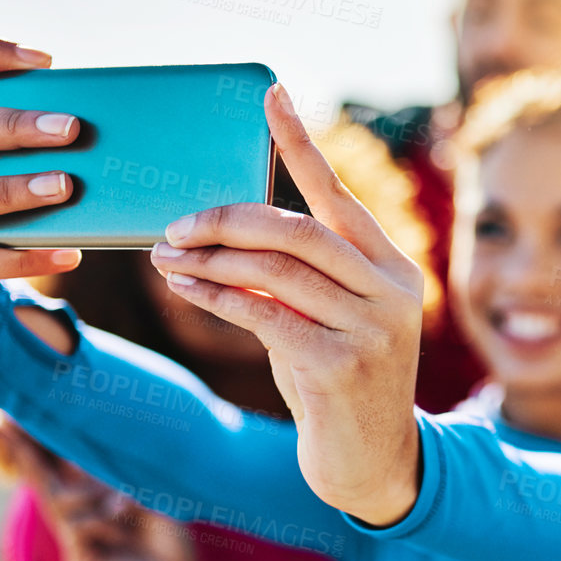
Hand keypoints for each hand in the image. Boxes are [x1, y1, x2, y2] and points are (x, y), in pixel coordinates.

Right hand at [0, 410, 198, 560]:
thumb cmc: (167, 536)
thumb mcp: (147, 495)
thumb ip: (117, 477)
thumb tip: (83, 455)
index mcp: (93, 496)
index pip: (58, 462)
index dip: (36, 439)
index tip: (9, 413)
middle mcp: (76, 515)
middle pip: (40, 477)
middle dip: (19, 447)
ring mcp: (74, 539)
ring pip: (60, 502)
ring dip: (92, 493)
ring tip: (126, 503)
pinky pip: (75, 528)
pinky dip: (98, 518)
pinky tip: (122, 517)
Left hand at [147, 84, 425, 525]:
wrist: (374, 466)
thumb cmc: (338, 385)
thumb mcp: (324, 321)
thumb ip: (295, 278)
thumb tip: (223, 231)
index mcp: (394, 268)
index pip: (340, 195)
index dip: (300, 142)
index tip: (270, 94)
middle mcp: (393, 291)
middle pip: (298, 229)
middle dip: (227, 217)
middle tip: (175, 223)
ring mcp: (373, 329)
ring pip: (276, 270)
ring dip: (210, 259)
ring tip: (166, 257)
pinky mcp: (342, 367)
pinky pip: (264, 314)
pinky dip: (216, 295)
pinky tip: (186, 287)